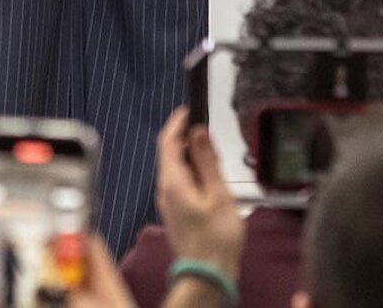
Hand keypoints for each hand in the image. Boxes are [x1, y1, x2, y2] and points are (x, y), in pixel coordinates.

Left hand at [154, 107, 242, 275]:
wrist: (207, 273)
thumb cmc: (216, 237)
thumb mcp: (218, 194)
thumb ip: (207, 161)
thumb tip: (197, 131)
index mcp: (172, 181)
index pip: (168, 142)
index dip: (177, 122)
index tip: (188, 109)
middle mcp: (164, 189)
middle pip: (169, 154)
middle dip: (186, 138)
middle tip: (207, 132)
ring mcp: (167, 202)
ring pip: (175, 169)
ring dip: (190, 157)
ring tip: (212, 154)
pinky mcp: (174, 212)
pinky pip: (178, 183)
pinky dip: (191, 172)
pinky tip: (207, 178)